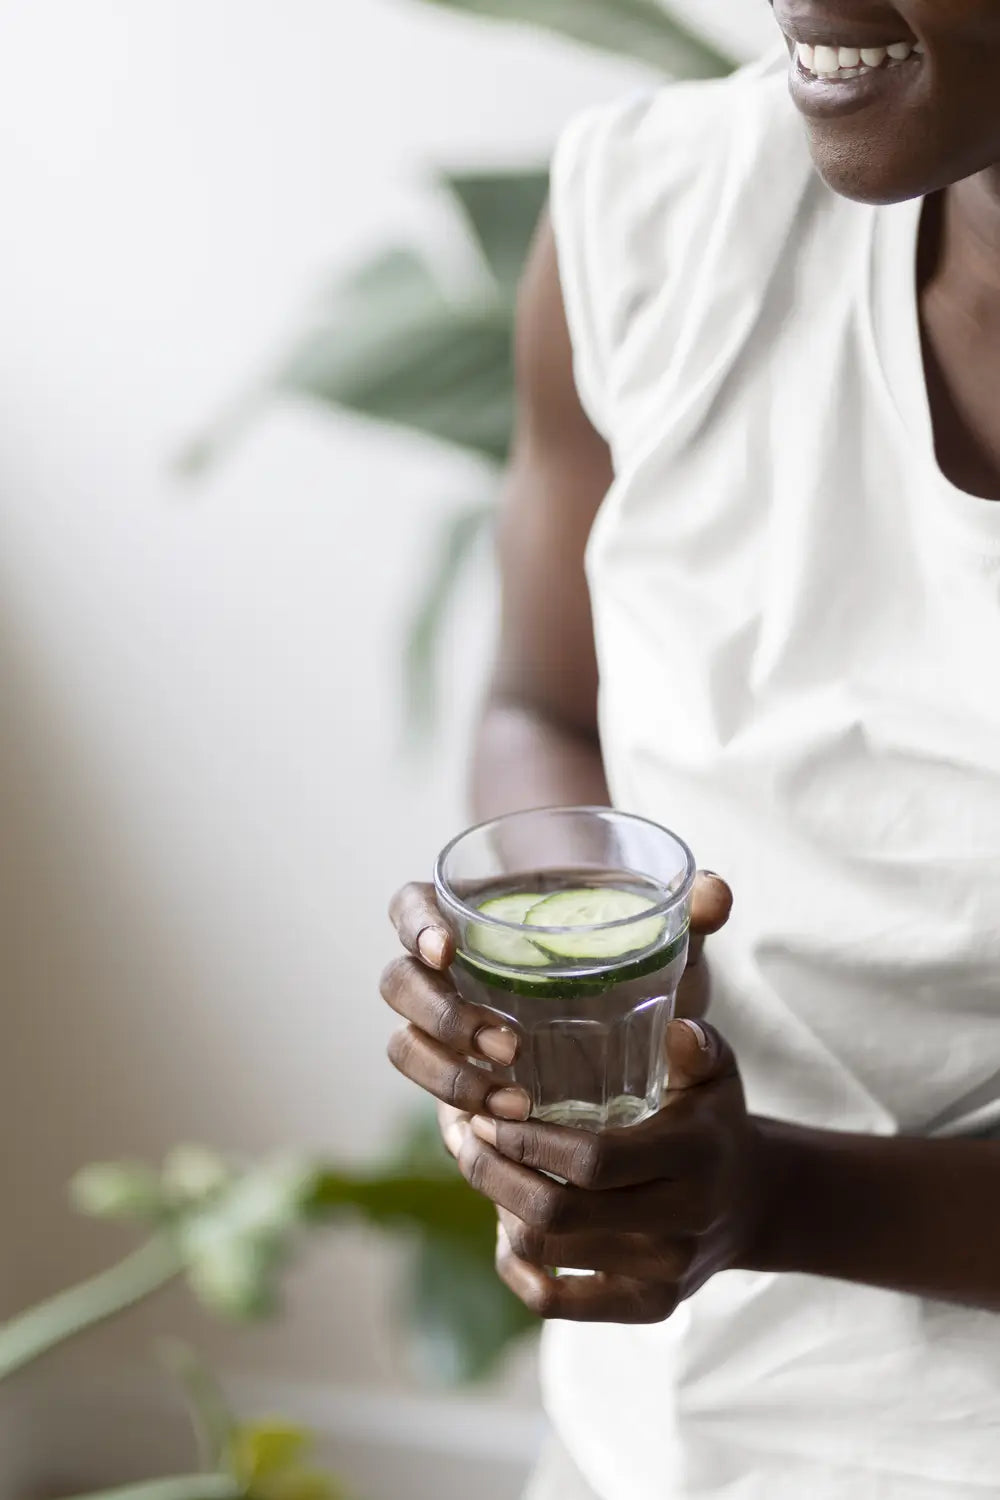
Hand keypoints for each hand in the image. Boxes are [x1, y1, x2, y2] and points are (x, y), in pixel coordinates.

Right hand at [382, 871, 732, 1134]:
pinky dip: (461, 1116)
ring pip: (405, 1046)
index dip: (415, 925)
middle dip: (441, 1017)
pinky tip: (506, 1132)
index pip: (411, 906)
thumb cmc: (635, 965)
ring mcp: (443, 1032)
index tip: (448, 950)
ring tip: (518, 1103)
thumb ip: (691, 914)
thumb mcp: (664, 942)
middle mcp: (445, 974)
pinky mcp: (455, 1083)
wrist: (632, 1034)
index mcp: (474, 918)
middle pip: (398, 983)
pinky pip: (432, 1100)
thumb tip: (717, 894)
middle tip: (509, 1045)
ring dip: (449, 1076)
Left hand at [451, 1020, 763, 1323]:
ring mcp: (664, 1274)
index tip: (492, 1114)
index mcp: (695, 1159)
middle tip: (469, 1138)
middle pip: (558, 1213)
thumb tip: (673, 1026)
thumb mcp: (716, 1075)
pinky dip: (517, 1267)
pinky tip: (506, 1227)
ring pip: (547, 1253)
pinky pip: (556, 1304)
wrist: (755, 1203)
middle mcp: (682, 1224)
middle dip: (496, 1174)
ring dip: (500, 1209)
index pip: (595, 1162)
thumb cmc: (714, 1123)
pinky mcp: (647, 1308)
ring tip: (484, 1169)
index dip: (531, 1142)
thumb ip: (696, 1046)